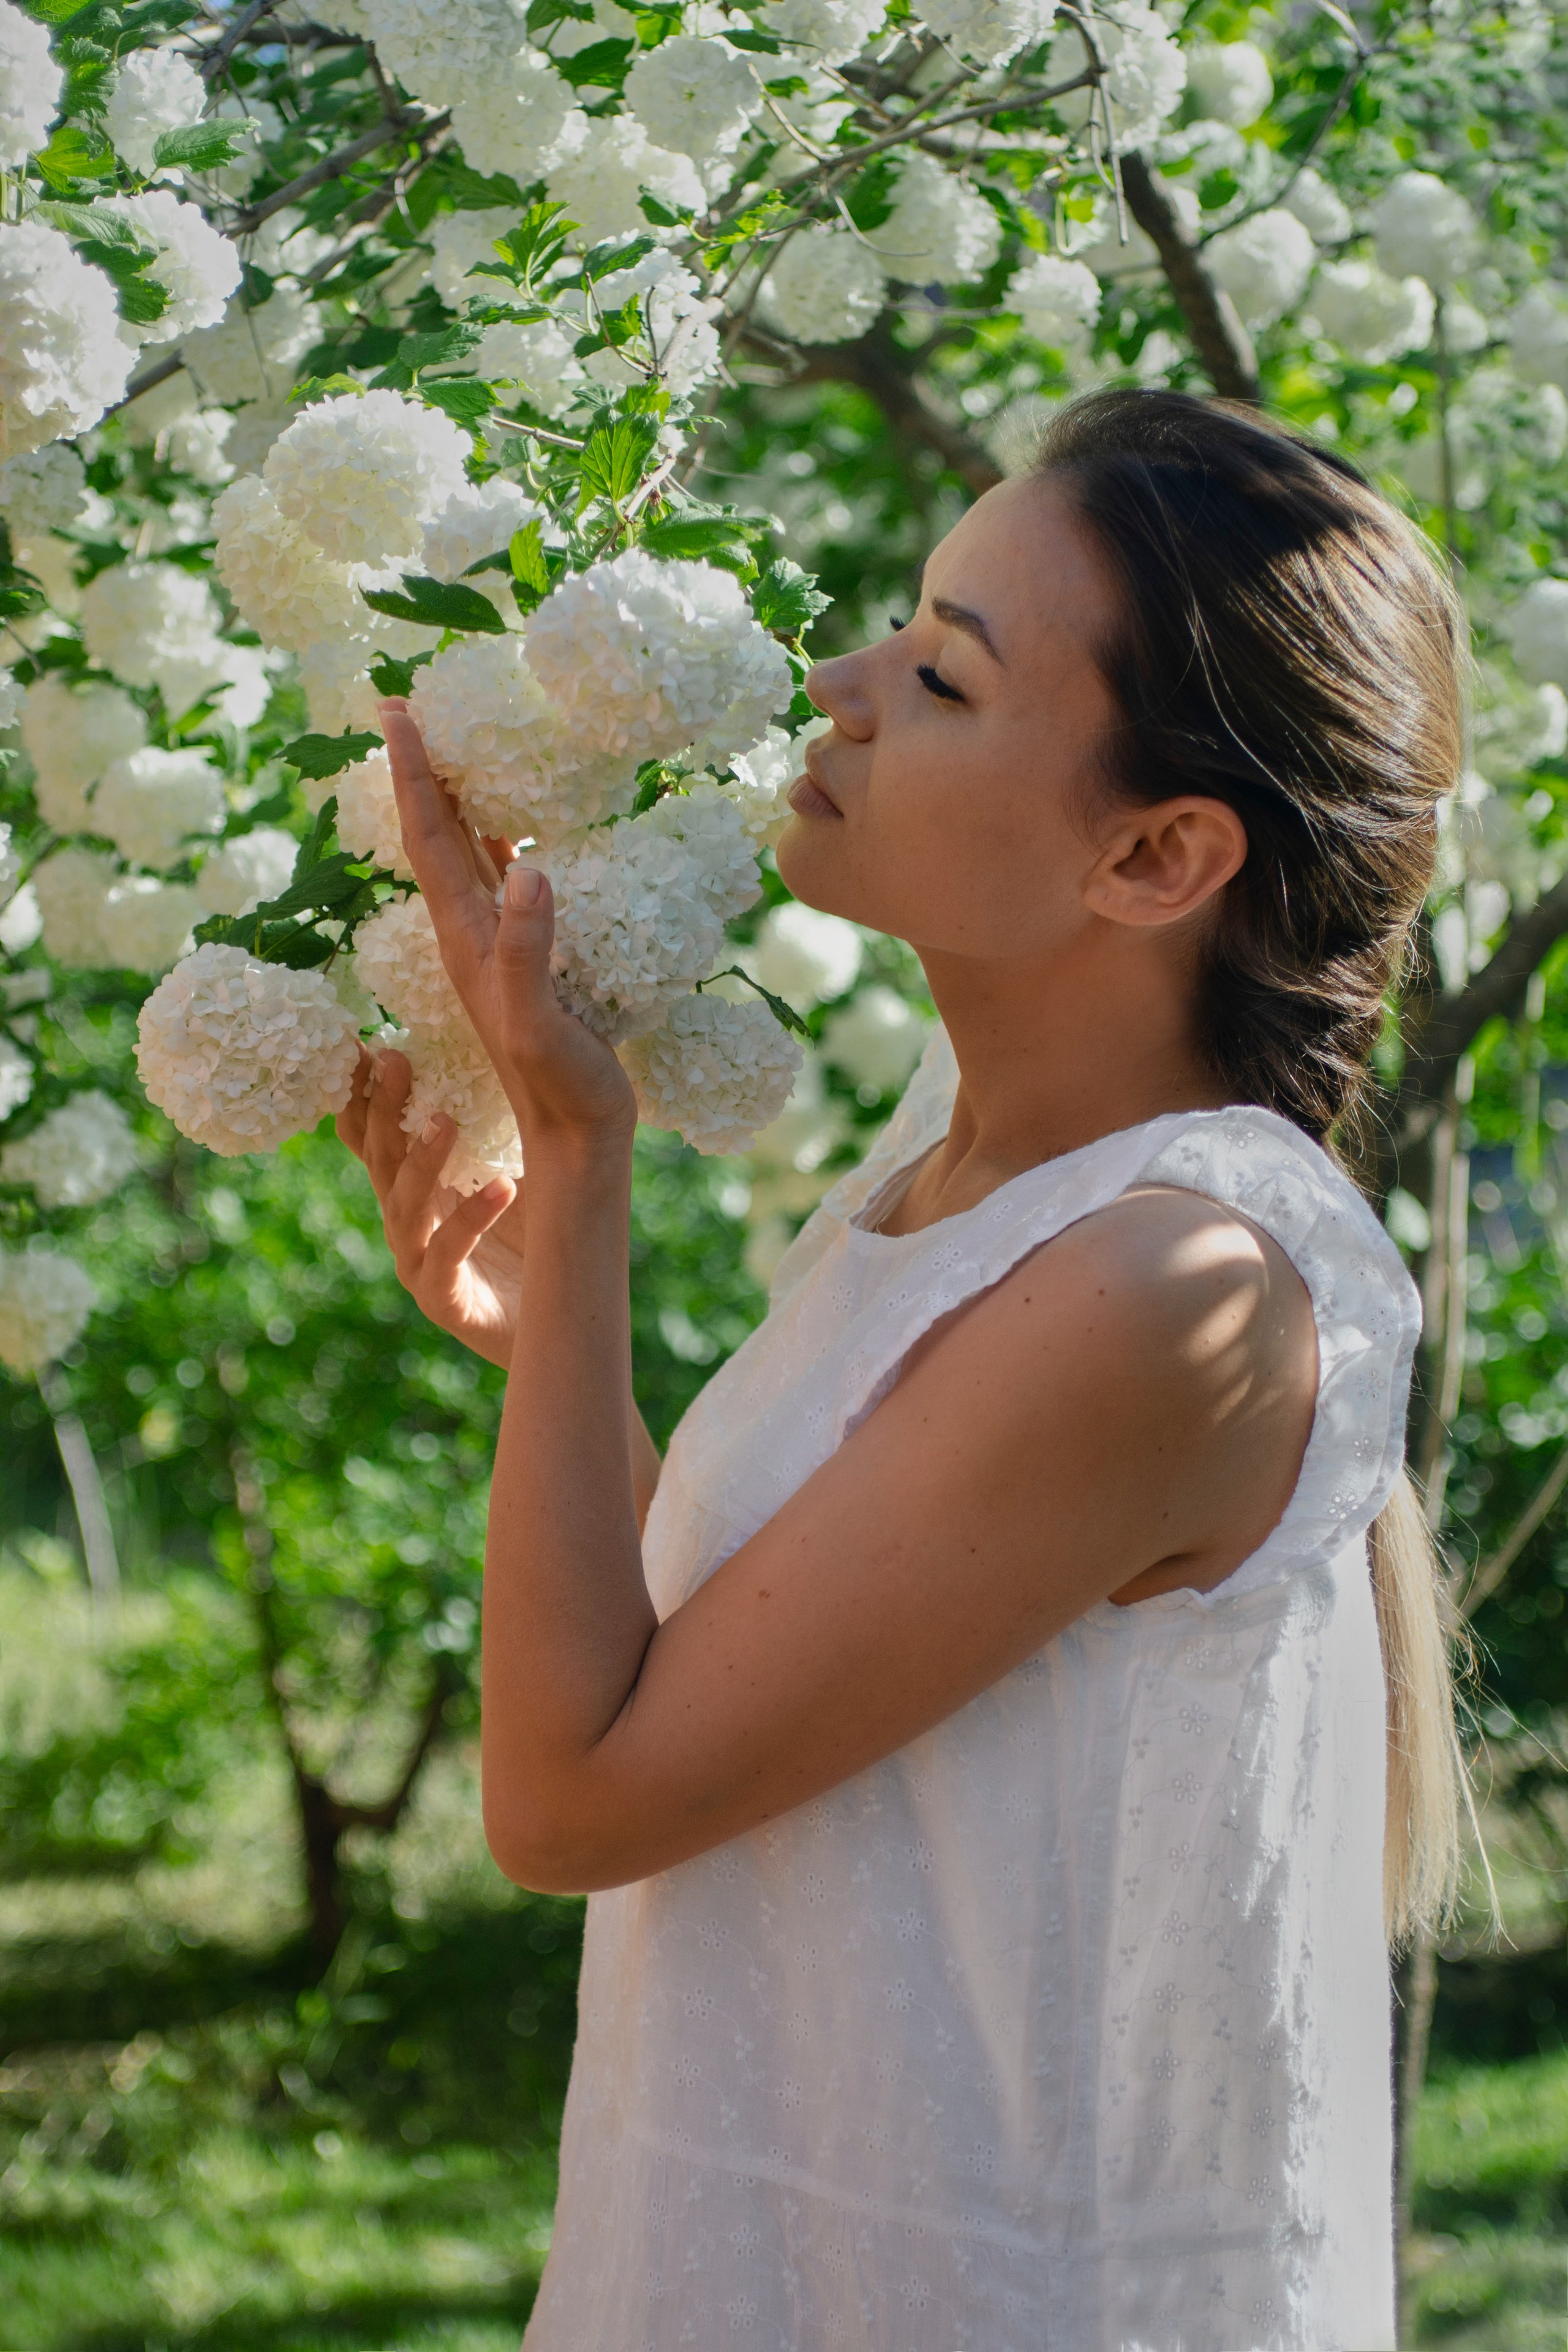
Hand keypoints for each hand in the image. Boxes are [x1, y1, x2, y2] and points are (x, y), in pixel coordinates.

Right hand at [336, 1044, 523, 1367]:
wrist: (553, 1325)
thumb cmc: (536, 1237)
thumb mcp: (512, 1165)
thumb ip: (497, 1119)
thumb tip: (509, 1043)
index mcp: (413, 1185)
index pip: (370, 1134)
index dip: (358, 1092)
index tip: (360, 1043)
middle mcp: (405, 1220)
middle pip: (381, 1156)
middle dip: (384, 1107)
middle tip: (395, 1058)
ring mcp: (417, 1261)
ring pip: (405, 1204)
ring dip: (423, 1159)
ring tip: (446, 1120)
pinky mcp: (442, 1299)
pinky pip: (449, 1255)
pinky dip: (474, 1219)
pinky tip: (504, 1188)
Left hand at [379, 699, 635, 1149]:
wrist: (574, 1138)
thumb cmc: (558, 1085)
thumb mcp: (538, 1020)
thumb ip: (529, 950)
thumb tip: (527, 867)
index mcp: (466, 936)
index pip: (427, 836)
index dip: (412, 772)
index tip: (394, 710)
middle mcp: (471, 934)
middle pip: (436, 834)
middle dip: (422, 771)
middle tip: (409, 708)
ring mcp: (498, 947)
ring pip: (467, 855)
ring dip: (457, 802)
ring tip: (456, 750)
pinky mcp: (531, 961)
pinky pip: (506, 884)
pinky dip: (504, 844)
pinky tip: (517, 831)